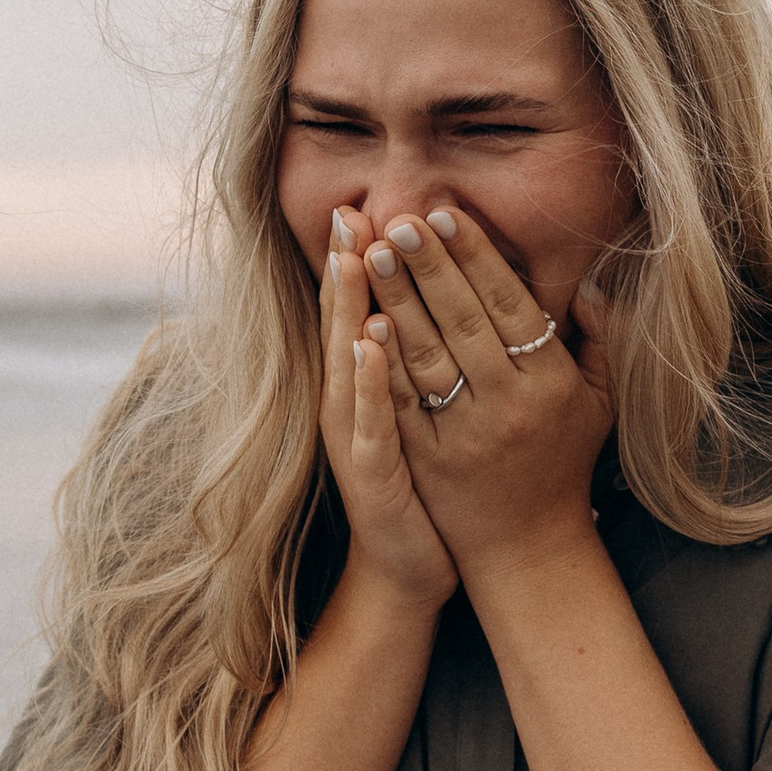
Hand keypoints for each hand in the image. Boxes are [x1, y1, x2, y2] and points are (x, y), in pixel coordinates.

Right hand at [319, 211, 458, 610]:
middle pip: (344, 323)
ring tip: (350, 258)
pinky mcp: (373, 471)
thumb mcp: (422, 415)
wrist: (407, 566)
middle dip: (347, 265)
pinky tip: (369, 343)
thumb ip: (427, 360)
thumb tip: (425, 308)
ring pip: (348, 362)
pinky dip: (367, 380)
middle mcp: (351, 404)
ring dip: (347, 310)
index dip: (357, 260)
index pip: (360, 312)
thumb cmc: (425, 485)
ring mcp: (356, 437)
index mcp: (367, 386)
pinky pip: (372, 418)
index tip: (363, 204)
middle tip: (350, 209)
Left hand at [356, 206, 614, 580]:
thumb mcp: (600, 402)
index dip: (475, 256)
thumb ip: (601, 340)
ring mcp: (467, 434)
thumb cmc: (563, 462)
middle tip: (398, 218)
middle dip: (429, 265)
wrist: (530, 549)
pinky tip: (363, 325)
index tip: (446, 212)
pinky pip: (404, 403)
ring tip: (371, 252)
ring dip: (398, 301)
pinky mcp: (429, 461)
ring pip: (428, 355)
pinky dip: (383, 364)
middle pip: (464, 320)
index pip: (509, 304)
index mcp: (551, 382)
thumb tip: (588, 283)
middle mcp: (510, 405)